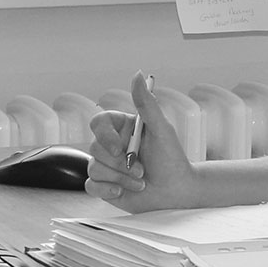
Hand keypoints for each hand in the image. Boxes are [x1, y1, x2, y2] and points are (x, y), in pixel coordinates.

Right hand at [86, 71, 200, 211]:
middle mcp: (113, 145)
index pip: (99, 122)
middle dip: (120, 163)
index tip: (120, 148)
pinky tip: (125, 191)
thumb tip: (138, 74)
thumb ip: (147, 103)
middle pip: (95, 148)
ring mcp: (106, 165)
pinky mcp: (103, 185)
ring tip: (141, 180)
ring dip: (121, 178)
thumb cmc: (172, 160)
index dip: (104, 135)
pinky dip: (108, 190)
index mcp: (124, 128)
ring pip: (94, 168)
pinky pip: (91, 185)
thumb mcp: (162, 130)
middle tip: (142, 169)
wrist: (176, 192)